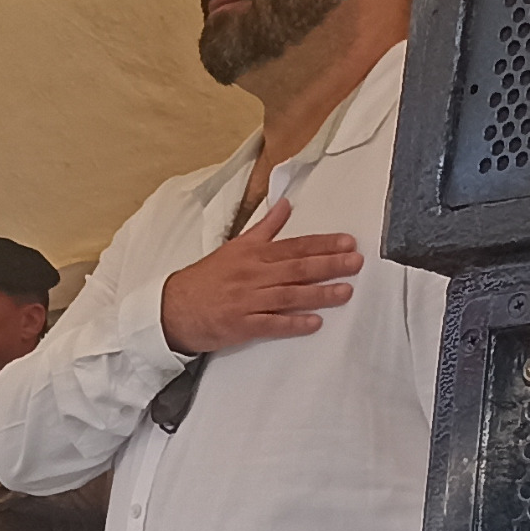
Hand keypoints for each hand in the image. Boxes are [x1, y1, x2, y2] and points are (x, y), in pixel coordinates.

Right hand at [160, 196, 361, 355]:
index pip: (294, 246)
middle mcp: (253, 275)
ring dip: (319, 294)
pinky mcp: (241, 325)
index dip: (322, 244)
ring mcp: (247, 301)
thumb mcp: (235, 247)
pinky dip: (293, 323)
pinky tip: (314, 322)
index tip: (347, 242)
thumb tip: (285, 205)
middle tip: (355, 263)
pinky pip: (271, 324)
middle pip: (296, 268)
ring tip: (345, 292)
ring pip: (289, 295)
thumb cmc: (205, 279)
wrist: (173, 308)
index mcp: (253, 255)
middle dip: (328, 265)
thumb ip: (265, 228)